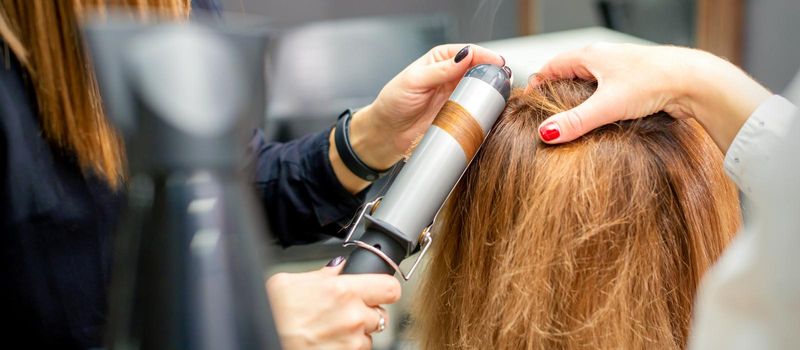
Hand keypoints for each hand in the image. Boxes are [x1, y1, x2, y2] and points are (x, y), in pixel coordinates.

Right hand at [266, 257, 400, 349]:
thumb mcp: (288, 282)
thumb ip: (321, 274)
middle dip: (366, 312)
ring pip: (369, 335)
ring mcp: (351, 342)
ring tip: (331, 329)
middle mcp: (353, 318)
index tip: (378, 289)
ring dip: (356, 333)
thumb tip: (336, 269)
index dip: (384, 288)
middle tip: (345, 311)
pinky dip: (347, 347)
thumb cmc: (271, 315)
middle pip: (381, 313)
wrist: (261, 340)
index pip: (390, 287)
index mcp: (342, 290)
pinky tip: (327, 341)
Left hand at [330, 44, 504, 192]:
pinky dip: (486, 108)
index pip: (469, 52)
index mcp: (440, 59)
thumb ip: (440, 69)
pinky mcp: (459, 114)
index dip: (485, 56)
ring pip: (482, 88)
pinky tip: (494, 108)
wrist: (387, 133)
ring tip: (503, 92)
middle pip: (480, 69)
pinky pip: (477, 108)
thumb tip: (464, 56)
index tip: (497, 63)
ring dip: (493, 90)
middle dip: (493, 72)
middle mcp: (451, 75)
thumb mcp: (414, 81)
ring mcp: (456, 95)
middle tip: (505, 78)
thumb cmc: (394, 103)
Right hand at [530, 43, 770, 151]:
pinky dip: (598, 102)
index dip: (538, 82)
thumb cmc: (654, 81)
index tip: (529, 100)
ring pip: (589, 82)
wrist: (694, 80)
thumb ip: (575, 121)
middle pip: (569, 72)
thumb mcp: (607, 106)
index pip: (552, 65)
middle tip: (545, 113)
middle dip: (555, 91)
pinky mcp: (635, 81)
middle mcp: (604, 57)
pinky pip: (607, 90)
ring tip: (570, 118)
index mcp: (590, 55)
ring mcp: (620, 69)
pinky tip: (600, 119)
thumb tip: (545, 133)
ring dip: (578, 98)